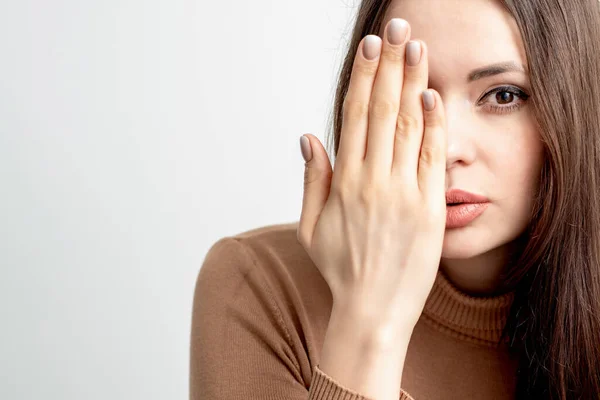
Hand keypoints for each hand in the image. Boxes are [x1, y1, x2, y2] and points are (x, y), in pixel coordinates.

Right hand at [298, 18, 447, 337]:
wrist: (374, 312)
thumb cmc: (340, 270)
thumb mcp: (310, 228)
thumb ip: (313, 179)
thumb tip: (309, 136)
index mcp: (345, 184)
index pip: (356, 116)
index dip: (364, 78)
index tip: (370, 48)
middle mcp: (376, 182)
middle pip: (385, 110)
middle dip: (390, 65)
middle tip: (396, 29)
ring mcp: (406, 194)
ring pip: (411, 126)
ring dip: (414, 83)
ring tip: (417, 48)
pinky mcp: (431, 208)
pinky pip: (433, 157)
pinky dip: (435, 124)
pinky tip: (433, 95)